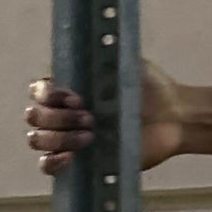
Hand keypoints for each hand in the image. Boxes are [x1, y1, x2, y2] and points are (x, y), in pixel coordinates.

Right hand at [25, 61, 186, 174]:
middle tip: (90, 117)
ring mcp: (69, 138)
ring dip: (58, 136)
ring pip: (37, 139)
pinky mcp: (78, 162)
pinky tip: (70, 157)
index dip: (49, 95)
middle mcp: (64, 112)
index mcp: (71, 88)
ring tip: (91, 135)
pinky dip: (52, 161)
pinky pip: (47, 165)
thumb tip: (81, 47)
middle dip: (57, 117)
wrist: (176, 118)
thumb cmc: (152, 89)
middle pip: (35, 116)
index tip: (78, 97)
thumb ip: (102, 59)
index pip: (39, 91)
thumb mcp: (128, 65)